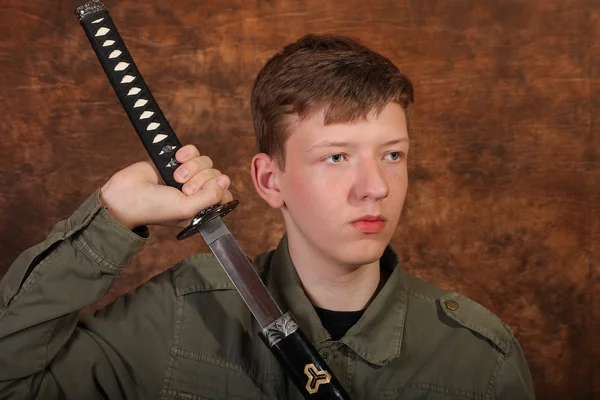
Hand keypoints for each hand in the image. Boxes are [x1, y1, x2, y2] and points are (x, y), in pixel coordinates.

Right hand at [99, 145, 232, 229]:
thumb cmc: (154, 208)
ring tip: (175, 176)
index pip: (225, 196)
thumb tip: (225, 180)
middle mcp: (197, 193)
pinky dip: (187, 153)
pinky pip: (194, 151)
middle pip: (216, 176)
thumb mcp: (187, 209)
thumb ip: (210, 197)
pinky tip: (176, 159)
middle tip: (183, 188)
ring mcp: (187, 176)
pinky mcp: (177, 161)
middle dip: (200, 180)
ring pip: (206, 162)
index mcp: (201, 210)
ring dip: (191, 167)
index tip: (205, 192)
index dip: (218, 191)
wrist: (126, 195)